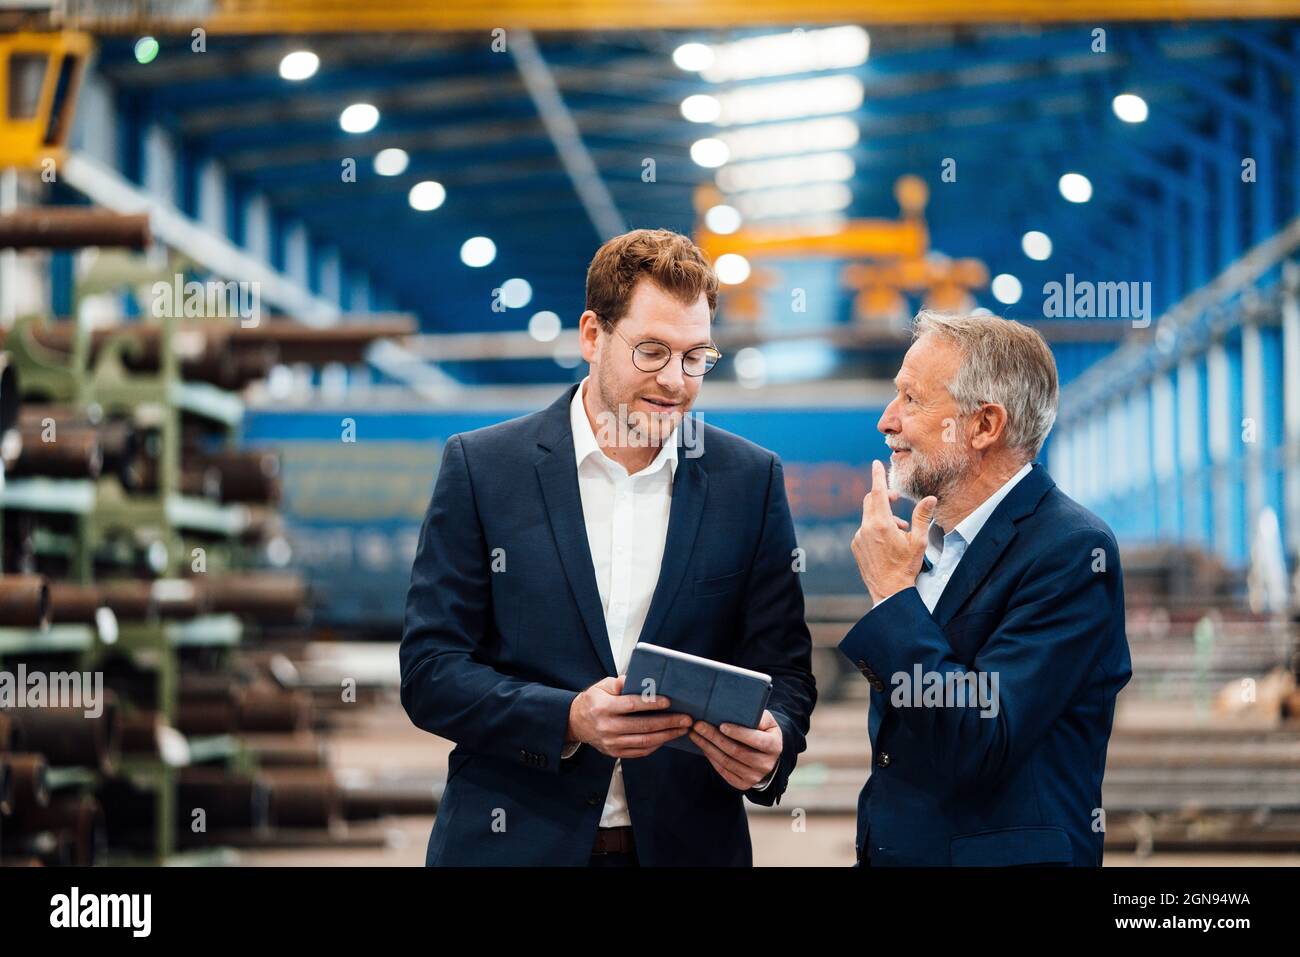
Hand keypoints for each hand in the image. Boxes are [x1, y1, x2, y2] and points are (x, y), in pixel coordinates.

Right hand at [566, 675, 691, 758]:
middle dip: (667, 722)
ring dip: (666, 736)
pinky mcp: (614, 752)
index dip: (651, 703)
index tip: (669, 701)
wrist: (575, 722)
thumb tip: (640, 680)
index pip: (631, 705)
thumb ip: (620, 682)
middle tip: (686, 719)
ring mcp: (611, 743)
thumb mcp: (602, 685)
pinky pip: (639, 751)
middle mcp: (607, 727)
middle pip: (642, 726)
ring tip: (682, 729)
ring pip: (644, 741)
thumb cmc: (593, 701)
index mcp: (603, 707)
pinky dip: (656, 745)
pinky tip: (667, 737)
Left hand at [689, 710, 782, 789]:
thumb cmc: (763, 731)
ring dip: (708, 747)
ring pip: (727, 762)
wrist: (767, 754)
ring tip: (695, 734)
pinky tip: (703, 747)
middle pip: (737, 751)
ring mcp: (755, 777)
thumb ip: (755, 716)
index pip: (755, 740)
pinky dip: (711, 758)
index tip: (721, 725)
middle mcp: (766, 764)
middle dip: (715, 737)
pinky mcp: (743, 784)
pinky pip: (723, 771)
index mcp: (774, 746)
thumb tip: (735, 710)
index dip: (738, 733)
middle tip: (699, 726)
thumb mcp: (766, 721)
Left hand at [851, 460, 936, 603]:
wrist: (889, 591)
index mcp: (882, 524)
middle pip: (870, 501)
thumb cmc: (906, 567)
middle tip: (894, 498)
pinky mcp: (855, 546)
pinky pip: (864, 530)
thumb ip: (922, 517)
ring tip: (900, 530)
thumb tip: (930, 498)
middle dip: (882, 496)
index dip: (877, 476)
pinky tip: (887, 542)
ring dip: (882, 516)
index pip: (877, 492)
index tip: (876, 463)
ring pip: (869, 517)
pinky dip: (875, 529)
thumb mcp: (919, 541)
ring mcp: (858, 537)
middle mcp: (866, 528)